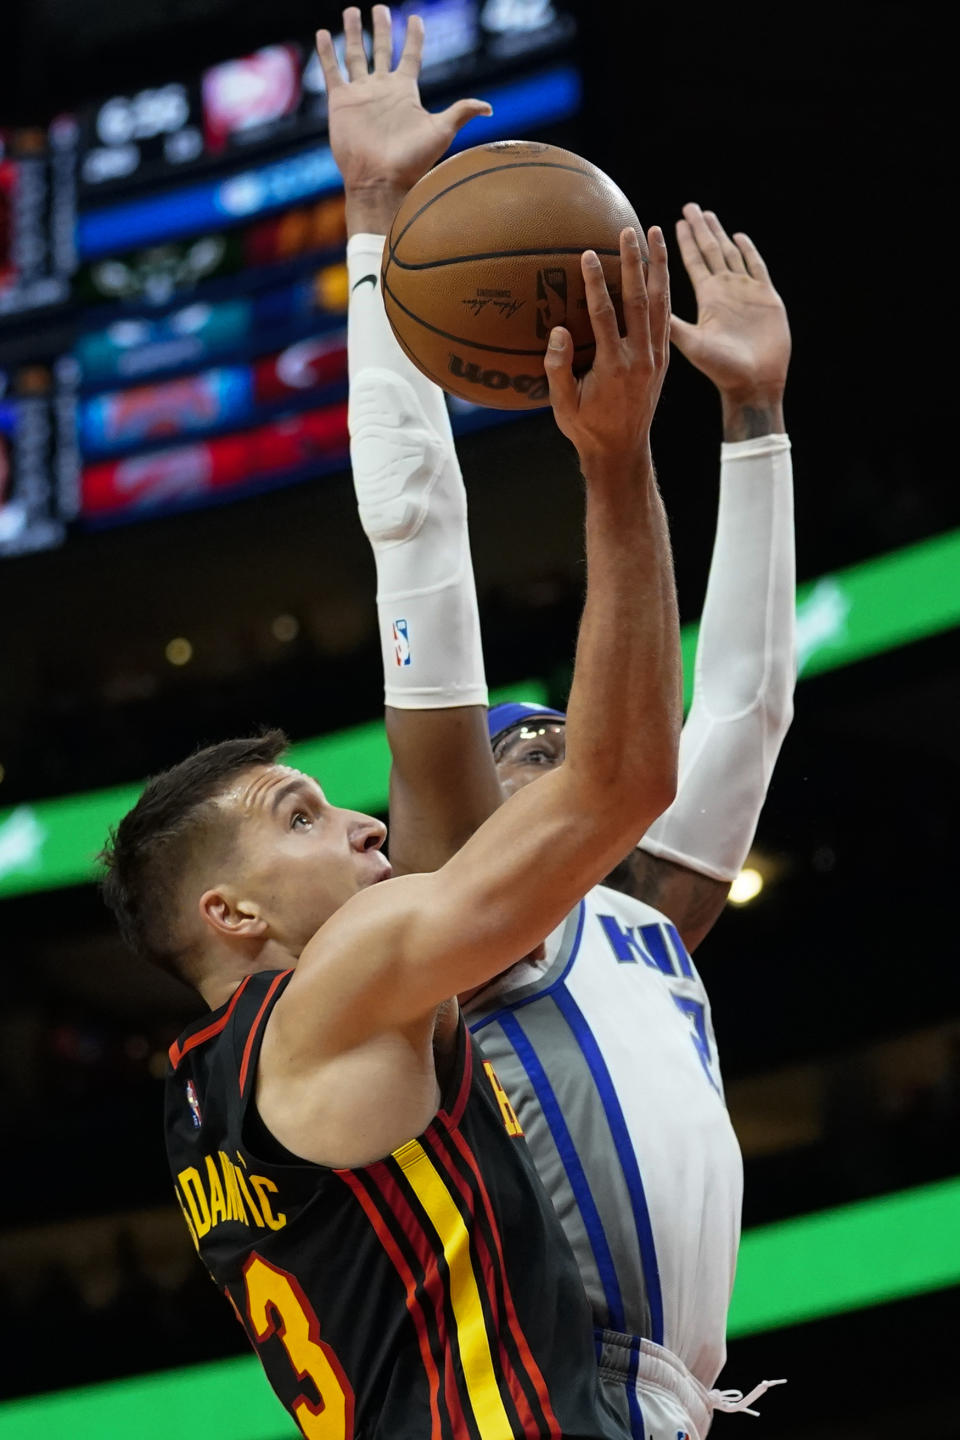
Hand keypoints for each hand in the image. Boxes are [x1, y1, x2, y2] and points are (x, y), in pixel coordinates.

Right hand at [316, 6, 490, 230]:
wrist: (380, 180)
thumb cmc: (411, 161)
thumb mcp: (441, 131)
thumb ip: (462, 112)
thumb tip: (489, 108)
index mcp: (405, 92)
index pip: (411, 55)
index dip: (414, 36)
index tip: (416, 18)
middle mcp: (382, 89)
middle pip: (382, 50)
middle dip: (382, 29)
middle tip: (381, 8)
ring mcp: (360, 94)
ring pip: (355, 55)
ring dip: (353, 33)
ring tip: (352, 11)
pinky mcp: (340, 102)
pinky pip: (332, 71)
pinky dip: (327, 52)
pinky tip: (322, 34)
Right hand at [545, 226, 669, 468]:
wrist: (623, 450)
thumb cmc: (587, 428)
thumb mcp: (563, 405)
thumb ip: (558, 368)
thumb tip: (558, 331)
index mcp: (614, 366)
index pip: (604, 315)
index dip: (596, 284)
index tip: (589, 255)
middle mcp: (640, 357)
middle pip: (639, 300)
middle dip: (633, 263)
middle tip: (628, 231)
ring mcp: (656, 356)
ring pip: (661, 303)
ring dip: (658, 267)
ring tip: (655, 235)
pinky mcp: (664, 358)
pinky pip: (667, 317)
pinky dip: (665, 289)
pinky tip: (660, 269)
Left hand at [670, 203, 789, 426]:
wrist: (755, 383)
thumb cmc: (722, 370)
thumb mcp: (694, 344)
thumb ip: (674, 325)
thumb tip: (644, 309)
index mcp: (707, 298)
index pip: (692, 261)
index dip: (682, 242)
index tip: (670, 223)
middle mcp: (724, 291)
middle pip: (710, 251)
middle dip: (699, 229)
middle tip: (689, 208)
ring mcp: (746, 292)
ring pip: (730, 254)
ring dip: (719, 234)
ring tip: (707, 214)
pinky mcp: (767, 297)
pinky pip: (757, 267)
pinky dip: (748, 251)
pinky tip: (738, 237)